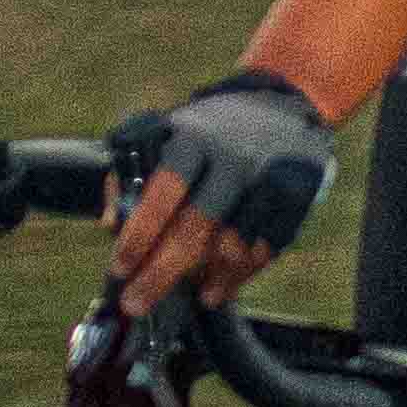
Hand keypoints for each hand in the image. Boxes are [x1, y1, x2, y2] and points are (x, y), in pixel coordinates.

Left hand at [103, 66, 334, 310]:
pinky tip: (218, 288)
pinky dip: (240, 276)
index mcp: (194, 137)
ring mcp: (268, 179)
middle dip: (161, 273)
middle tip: (137, 303)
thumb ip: (131, 174)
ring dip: (206, 278)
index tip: (119, 267)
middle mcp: (232, 157)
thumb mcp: (167, 134)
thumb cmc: (209, 132)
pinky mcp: (296, 197)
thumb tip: (110, 224)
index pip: (163, 191)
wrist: (282, 103)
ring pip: (233, 247)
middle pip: (195, 228)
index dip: (139, 234)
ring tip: (188, 294)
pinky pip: (265, 250)